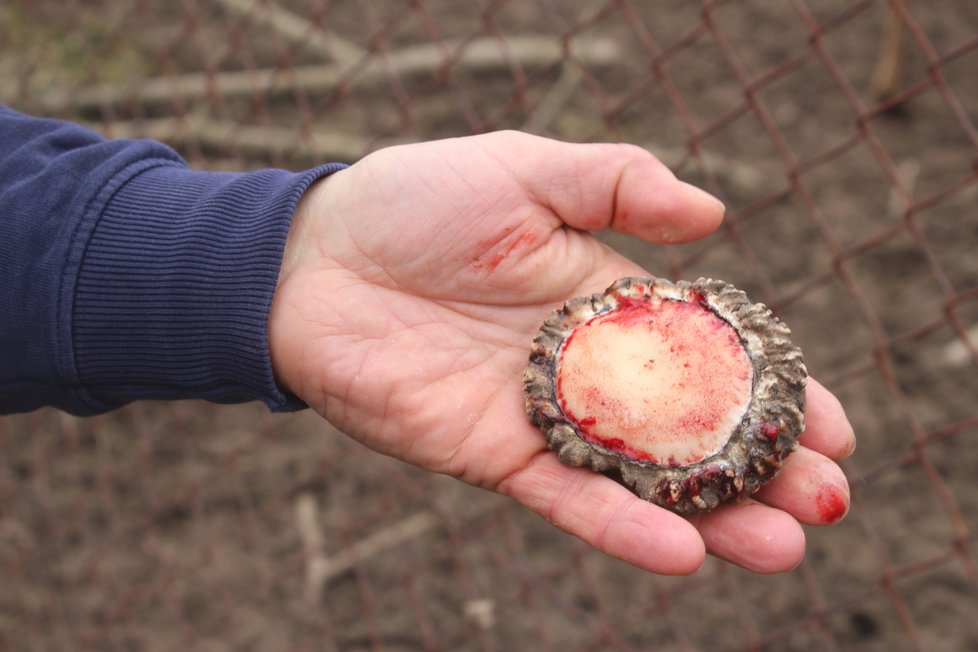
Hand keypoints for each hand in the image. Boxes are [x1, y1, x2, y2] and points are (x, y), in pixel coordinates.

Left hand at [269, 131, 855, 574]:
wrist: (312, 259)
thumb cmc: (414, 201)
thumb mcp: (527, 169)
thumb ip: (619, 183)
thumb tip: (716, 212)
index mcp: (608, 300)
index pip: (710, 353)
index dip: (773, 387)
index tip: (835, 421)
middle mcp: (587, 368)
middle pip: (691, 428)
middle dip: (762, 464)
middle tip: (829, 498)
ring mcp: (544, 419)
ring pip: (642, 480)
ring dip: (713, 514)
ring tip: (785, 544)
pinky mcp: (493, 456)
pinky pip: (566, 500)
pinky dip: (621, 528)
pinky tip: (683, 553)